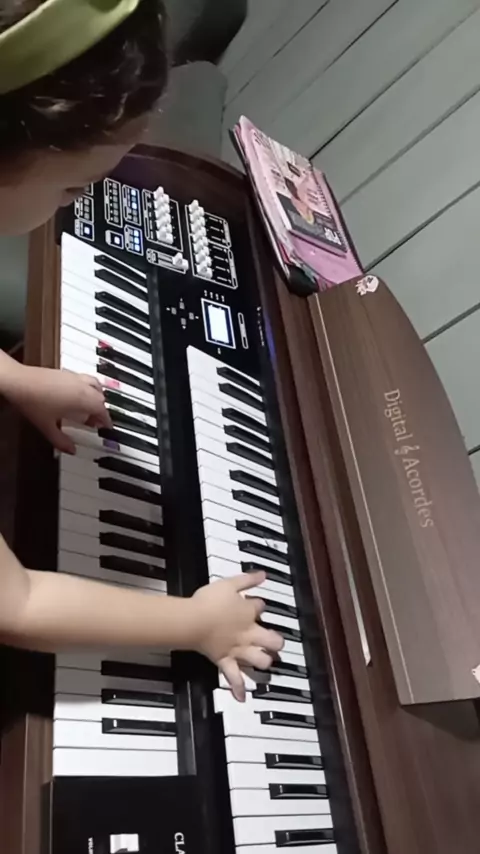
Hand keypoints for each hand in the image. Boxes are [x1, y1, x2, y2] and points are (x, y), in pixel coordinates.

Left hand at [4, 364, 111, 453]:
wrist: (18, 381)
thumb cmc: (33, 401)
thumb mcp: (47, 427)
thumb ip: (61, 440)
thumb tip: (71, 450)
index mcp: (82, 399)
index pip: (102, 410)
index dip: (106, 420)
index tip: (107, 426)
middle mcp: (82, 386)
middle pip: (101, 398)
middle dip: (102, 410)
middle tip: (96, 420)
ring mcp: (74, 377)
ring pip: (96, 385)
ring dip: (97, 396)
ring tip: (91, 406)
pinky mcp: (66, 372)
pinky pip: (85, 379)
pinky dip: (88, 388)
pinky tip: (77, 395)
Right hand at [191, 571, 283, 701]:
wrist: (195, 621)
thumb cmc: (210, 601)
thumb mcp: (229, 583)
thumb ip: (247, 580)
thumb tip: (263, 574)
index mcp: (248, 613)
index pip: (260, 607)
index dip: (259, 605)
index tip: (255, 603)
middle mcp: (248, 634)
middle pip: (271, 640)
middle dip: (275, 641)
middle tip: (275, 641)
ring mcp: (237, 650)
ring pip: (259, 660)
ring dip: (263, 662)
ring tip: (264, 663)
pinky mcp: (224, 661)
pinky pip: (232, 677)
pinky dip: (237, 688)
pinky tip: (241, 698)